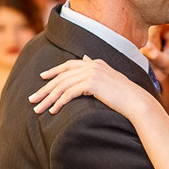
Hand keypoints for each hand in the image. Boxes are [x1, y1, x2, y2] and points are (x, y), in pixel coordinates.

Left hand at [30, 57, 148, 117]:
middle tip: (32, 99)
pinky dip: (59, 103)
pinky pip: (69, 93)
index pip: (69, 65)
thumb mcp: (110, 80)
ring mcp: (92, 73)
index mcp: (95, 63)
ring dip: (48, 98)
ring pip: (62, 86)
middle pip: (62, 76)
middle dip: (45, 89)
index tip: (42, 77)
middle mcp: (92, 64)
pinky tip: (53, 111)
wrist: (136, 102)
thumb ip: (97, 70)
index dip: (54, 71)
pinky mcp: (92, 83)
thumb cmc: (125, 96)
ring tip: (38, 109)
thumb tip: (86, 58)